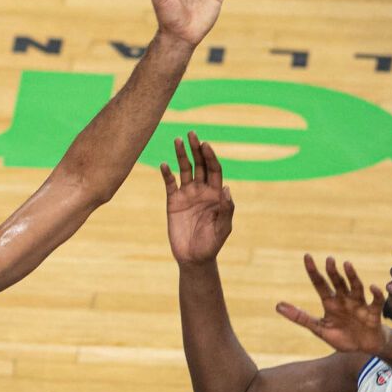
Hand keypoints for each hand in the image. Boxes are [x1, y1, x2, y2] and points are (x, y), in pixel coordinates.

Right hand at [160, 131, 233, 264]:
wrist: (193, 257)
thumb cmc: (212, 244)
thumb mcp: (223, 228)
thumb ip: (227, 209)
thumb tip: (226, 189)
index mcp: (216, 194)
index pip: (214, 170)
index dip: (210, 157)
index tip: (206, 145)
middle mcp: (202, 190)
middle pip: (200, 165)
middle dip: (196, 149)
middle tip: (192, 134)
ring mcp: (187, 195)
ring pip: (184, 170)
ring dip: (182, 155)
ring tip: (178, 140)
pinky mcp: (173, 201)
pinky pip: (170, 184)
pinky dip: (167, 173)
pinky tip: (164, 164)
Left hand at [277, 256, 386, 354]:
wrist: (364, 349)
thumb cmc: (342, 336)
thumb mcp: (319, 328)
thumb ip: (300, 317)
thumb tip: (277, 306)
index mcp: (330, 302)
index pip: (320, 283)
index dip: (313, 271)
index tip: (307, 256)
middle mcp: (344, 300)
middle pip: (338, 282)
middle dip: (333, 271)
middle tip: (328, 259)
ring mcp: (359, 305)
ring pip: (355, 287)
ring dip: (352, 276)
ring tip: (347, 264)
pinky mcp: (373, 314)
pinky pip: (375, 302)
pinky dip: (375, 294)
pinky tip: (372, 287)